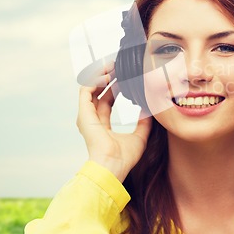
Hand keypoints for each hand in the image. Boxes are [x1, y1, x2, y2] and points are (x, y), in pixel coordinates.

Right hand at [76, 64, 151, 181]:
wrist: (112, 167)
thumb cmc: (123, 158)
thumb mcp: (140, 136)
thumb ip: (144, 123)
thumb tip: (150, 110)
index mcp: (102, 125)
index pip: (107, 99)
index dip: (116, 86)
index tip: (126, 76)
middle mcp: (92, 118)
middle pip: (98, 91)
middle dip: (109, 77)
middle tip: (121, 66)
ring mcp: (86, 116)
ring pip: (91, 87)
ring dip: (102, 75)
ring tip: (115, 65)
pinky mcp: (83, 113)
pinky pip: (86, 90)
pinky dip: (96, 80)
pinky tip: (108, 74)